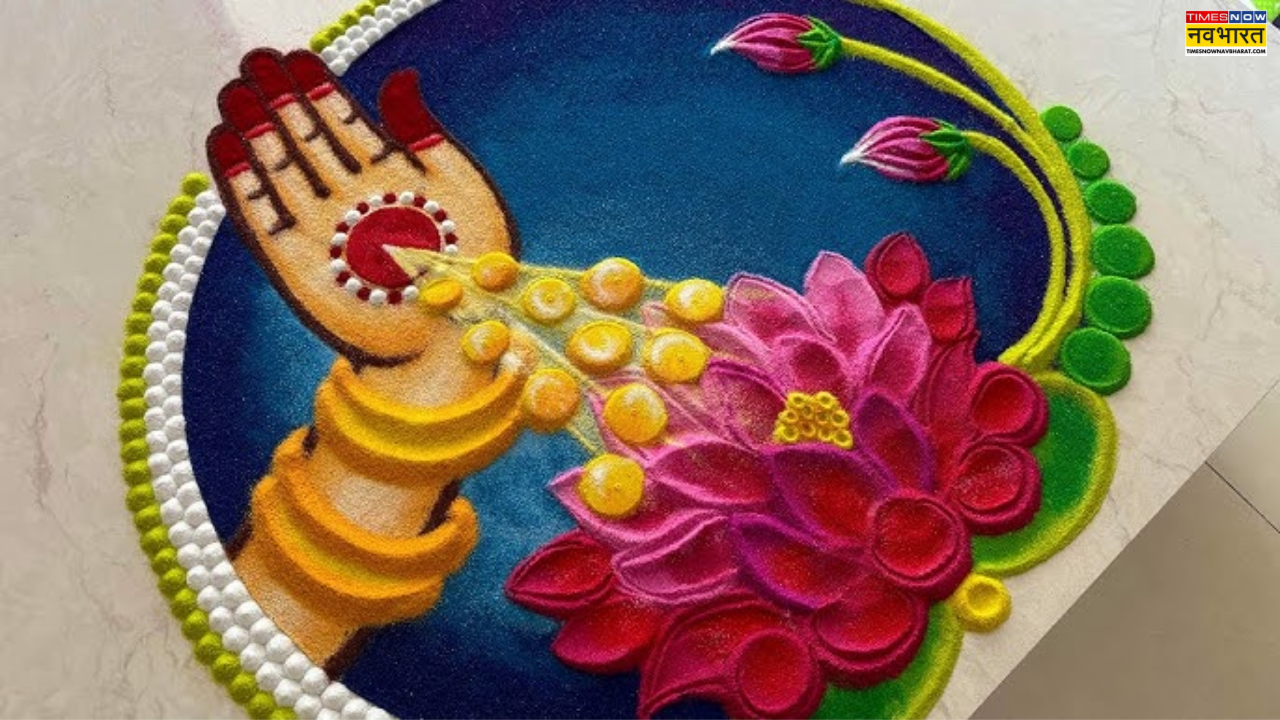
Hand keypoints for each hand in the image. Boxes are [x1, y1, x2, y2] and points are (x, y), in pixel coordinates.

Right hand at [206, 49, 515, 366]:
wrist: (459, 338)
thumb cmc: (475, 267)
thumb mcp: (461, 186)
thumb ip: (424, 134)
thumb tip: (400, 76)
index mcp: (392, 180)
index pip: (345, 124)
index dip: (319, 90)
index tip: (295, 57)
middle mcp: (352, 202)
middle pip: (305, 142)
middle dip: (279, 102)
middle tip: (253, 60)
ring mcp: (325, 233)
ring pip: (281, 172)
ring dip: (255, 133)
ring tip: (235, 93)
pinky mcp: (299, 269)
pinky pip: (263, 220)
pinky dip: (242, 184)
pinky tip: (225, 143)